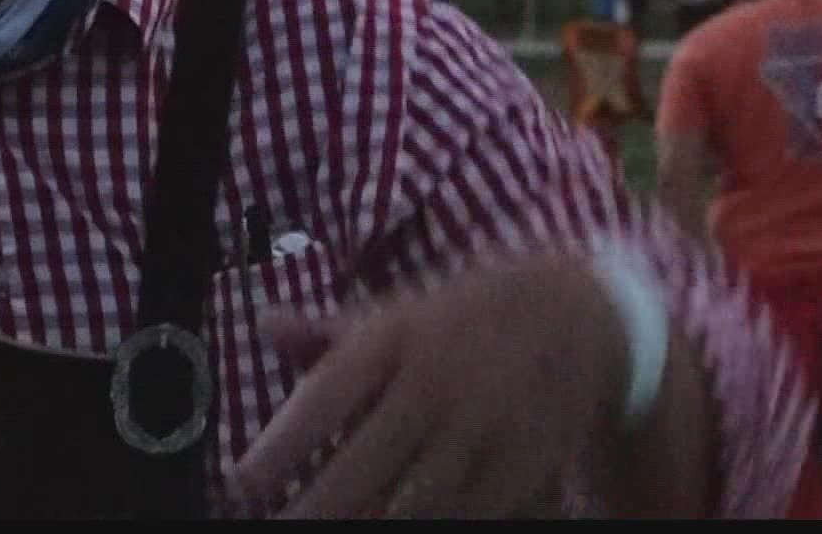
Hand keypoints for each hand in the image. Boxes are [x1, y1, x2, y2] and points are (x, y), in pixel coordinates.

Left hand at [228, 254, 628, 517]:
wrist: (580, 317)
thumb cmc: (464, 318)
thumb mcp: (397, 310)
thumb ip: (326, 332)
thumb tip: (263, 325)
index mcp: (398, 335)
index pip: (328, 393)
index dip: (281, 443)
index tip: (240, 481)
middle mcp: (438, 381)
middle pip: (365, 460)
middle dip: (315, 505)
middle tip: (277, 525)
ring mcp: (483, 427)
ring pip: (414, 501)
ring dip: (367, 523)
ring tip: (323, 531)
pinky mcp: (522, 465)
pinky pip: (467, 515)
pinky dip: (428, 528)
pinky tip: (396, 530)